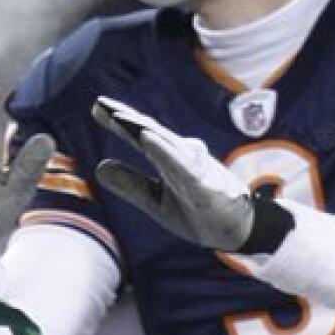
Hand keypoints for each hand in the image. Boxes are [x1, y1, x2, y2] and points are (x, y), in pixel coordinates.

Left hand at [92, 96, 293, 253]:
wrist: (237, 231)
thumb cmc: (197, 212)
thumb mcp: (155, 200)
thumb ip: (130, 184)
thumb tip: (99, 167)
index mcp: (169, 159)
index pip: (140, 136)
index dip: (118, 122)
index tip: (97, 107)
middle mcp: (182, 156)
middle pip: (150, 132)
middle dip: (125, 117)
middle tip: (100, 103)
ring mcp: (193, 168)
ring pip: (164, 144)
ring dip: (141, 128)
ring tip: (118, 116)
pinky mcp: (202, 185)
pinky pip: (180, 166)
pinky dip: (163, 151)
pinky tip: (147, 139)